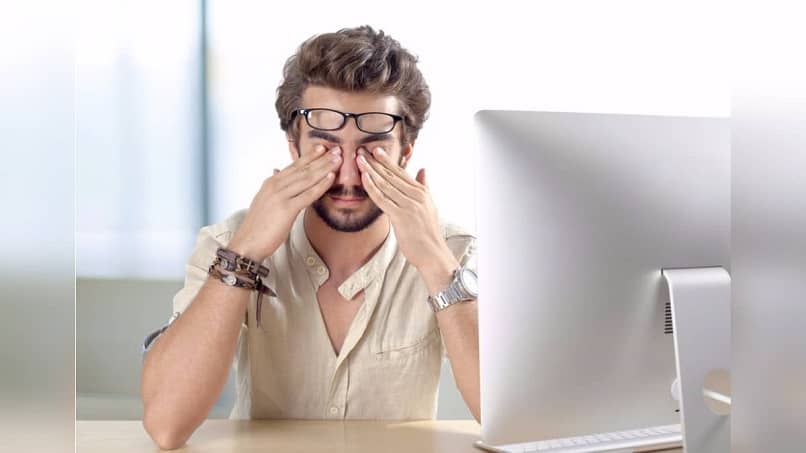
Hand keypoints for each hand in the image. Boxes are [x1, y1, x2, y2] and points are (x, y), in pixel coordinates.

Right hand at [228, 145, 342, 261]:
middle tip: (337, 150)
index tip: (322, 148)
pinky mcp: (286, 209)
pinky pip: (308, 194)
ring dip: (324, 167)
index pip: (294, 166)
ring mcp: (280, 196)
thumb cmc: (258, 226)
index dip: (309, 156)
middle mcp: (275, 185)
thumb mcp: (264, 200)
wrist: (247, 242)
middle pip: (303, 169)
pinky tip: (331, 177)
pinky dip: (321, 185)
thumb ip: (273, 185)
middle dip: (321, 159)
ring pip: (307, 178)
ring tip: (338, 159)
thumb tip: (276, 170)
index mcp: (271, 182)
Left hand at [355, 146, 458, 280]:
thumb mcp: (429, 205)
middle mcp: (416, 195)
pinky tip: (364, 178)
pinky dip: (372, 187)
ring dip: (371, 171)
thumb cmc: (428, 233)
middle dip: (375, 162)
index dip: (387, 161)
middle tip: (362, 150)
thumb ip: (424, 186)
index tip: (375, 150)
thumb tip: (423, 170)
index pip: (401, 172)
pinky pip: (383, 198)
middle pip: (392, 175)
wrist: (433, 253)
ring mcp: (409, 205)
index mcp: (422, 191)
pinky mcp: (401, 216)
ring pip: (386, 184)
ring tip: (359, 160)